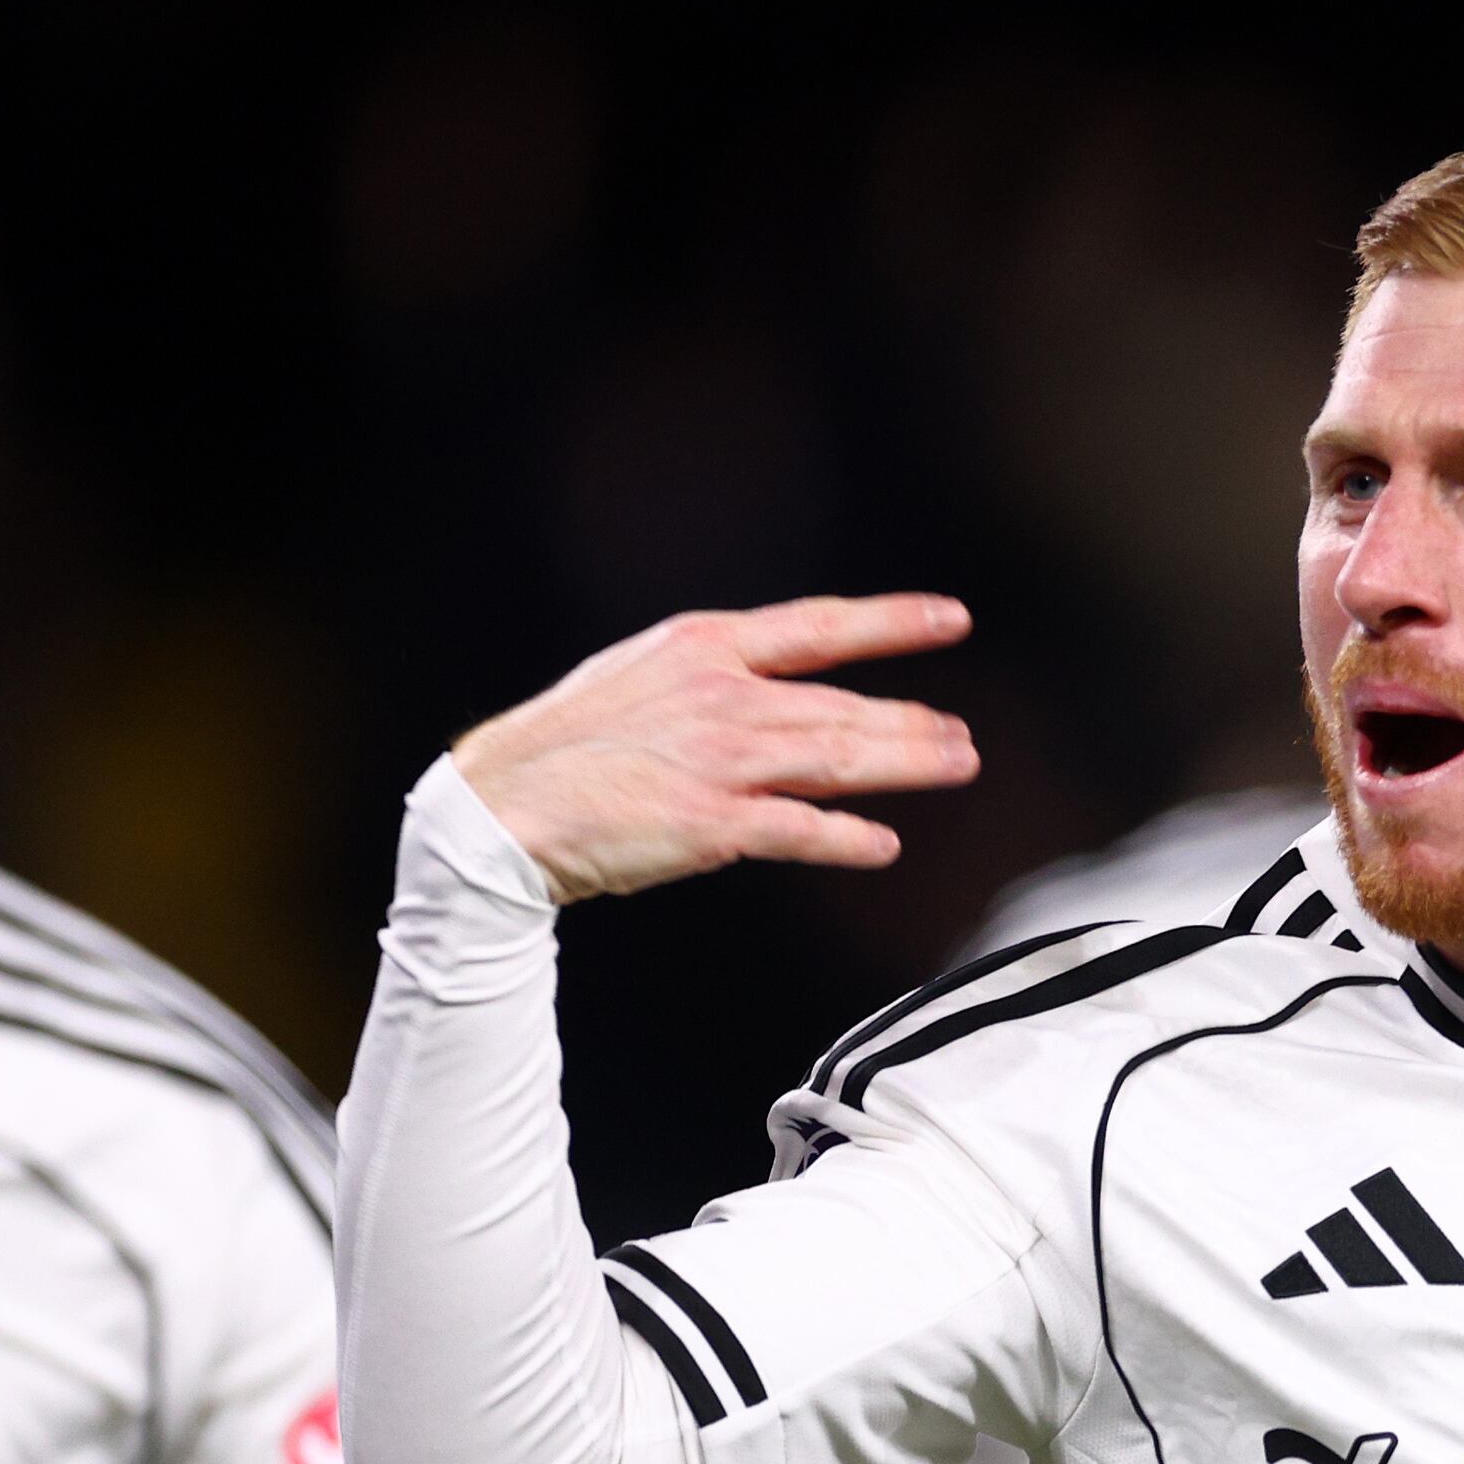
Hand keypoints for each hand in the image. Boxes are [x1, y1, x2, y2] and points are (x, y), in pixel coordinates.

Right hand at [453, 592, 979, 902]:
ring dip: (905, 763)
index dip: (892, 620)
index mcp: (702, 648)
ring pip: (837, 757)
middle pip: (842, 704)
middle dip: (912, 720)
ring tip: (954, 766)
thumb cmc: (568, 750)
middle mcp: (720, 695)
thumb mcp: (642, 680)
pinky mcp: (710, 823)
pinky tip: (880, 845)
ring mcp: (718, 760)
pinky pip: (799, 829)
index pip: (818, 626)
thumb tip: (779, 695)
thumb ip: (716, 682)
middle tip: (963, 738)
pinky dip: (846, 839)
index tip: (950, 617)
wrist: (500, 809)